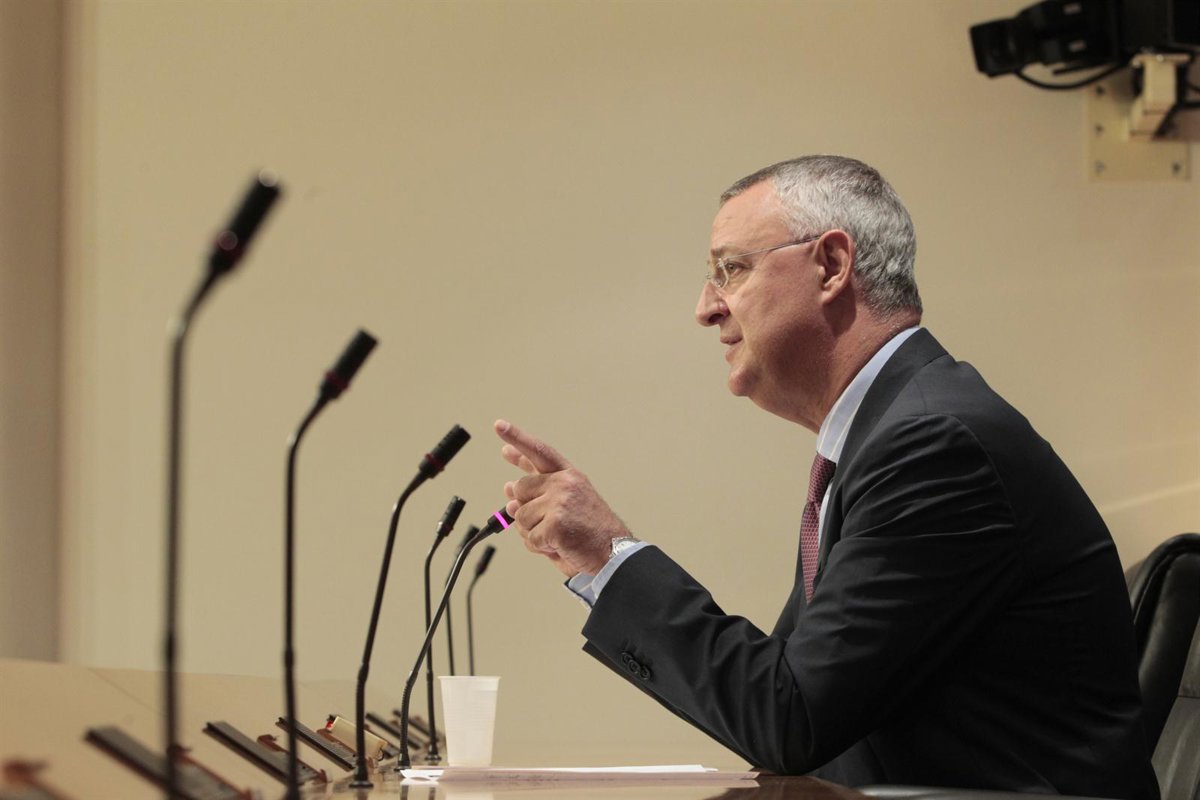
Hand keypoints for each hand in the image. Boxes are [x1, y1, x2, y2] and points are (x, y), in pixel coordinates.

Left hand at [494, 419, 631, 576]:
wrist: (613, 554)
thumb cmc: (591, 533)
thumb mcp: (564, 506)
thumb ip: (536, 496)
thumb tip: (508, 492)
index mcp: (569, 476)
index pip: (539, 452)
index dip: (517, 438)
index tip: (499, 426)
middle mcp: (565, 483)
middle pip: (519, 489)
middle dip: (526, 509)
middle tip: (550, 523)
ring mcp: (560, 502)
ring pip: (520, 517)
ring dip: (534, 532)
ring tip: (559, 536)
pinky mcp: (555, 523)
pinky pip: (530, 538)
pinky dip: (540, 547)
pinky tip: (560, 546)